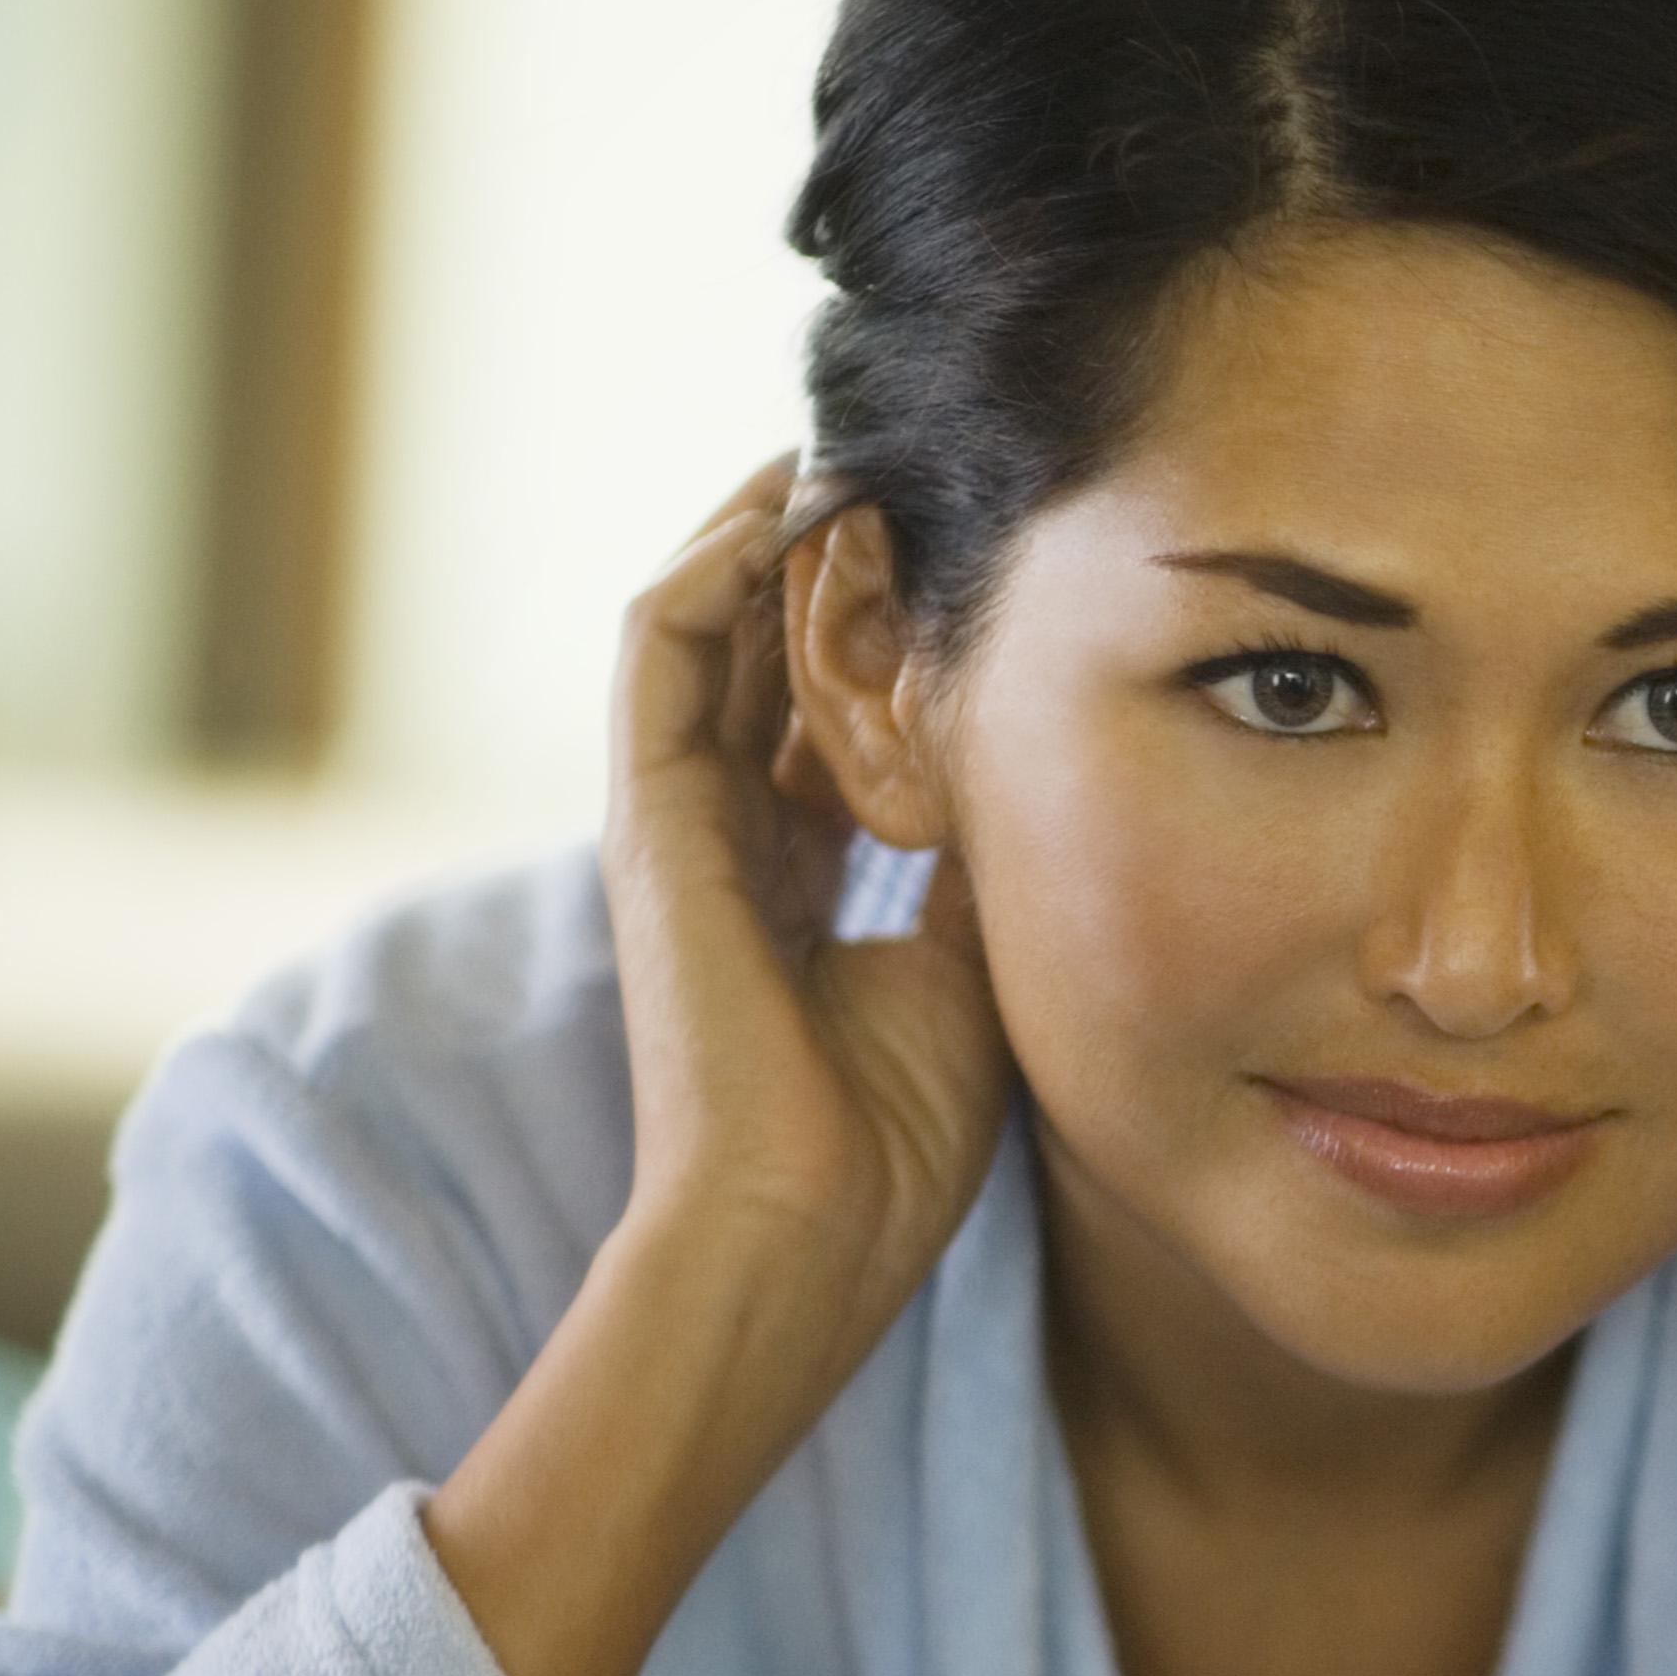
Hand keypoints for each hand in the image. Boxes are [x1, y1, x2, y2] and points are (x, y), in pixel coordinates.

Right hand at [598, 455, 1012, 1365]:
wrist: (804, 1222)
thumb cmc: (893, 1138)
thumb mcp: (972, 968)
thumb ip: (976, 860)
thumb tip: (1027, 761)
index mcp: (800, 890)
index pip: (826, 731)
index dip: (881, 648)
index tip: (955, 572)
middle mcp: (730, 845)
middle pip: (762, 667)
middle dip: (821, 573)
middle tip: (894, 477)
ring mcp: (677, 826)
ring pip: (706, 635)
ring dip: (763, 541)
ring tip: (835, 453)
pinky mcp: (649, 816)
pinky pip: (661, 650)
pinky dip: (712, 568)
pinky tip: (776, 504)